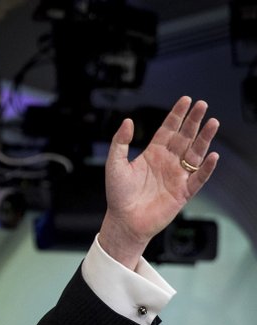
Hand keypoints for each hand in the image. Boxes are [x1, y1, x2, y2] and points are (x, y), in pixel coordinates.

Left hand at [99, 96, 219, 268]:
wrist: (123, 221)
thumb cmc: (118, 194)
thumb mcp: (114, 164)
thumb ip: (120, 142)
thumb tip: (128, 121)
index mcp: (153, 154)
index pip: (168, 130)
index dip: (177, 115)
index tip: (186, 100)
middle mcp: (167, 162)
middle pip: (185, 137)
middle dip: (194, 121)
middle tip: (203, 105)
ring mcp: (177, 176)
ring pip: (195, 154)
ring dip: (204, 139)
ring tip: (213, 123)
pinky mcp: (183, 192)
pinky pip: (198, 178)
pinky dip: (206, 168)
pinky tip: (212, 156)